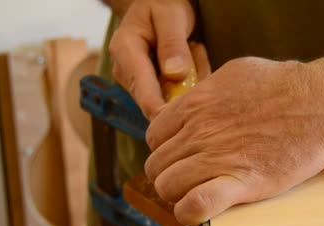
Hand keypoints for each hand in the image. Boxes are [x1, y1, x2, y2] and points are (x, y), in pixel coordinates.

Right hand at [109, 0, 209, 117]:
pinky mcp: (147, 86)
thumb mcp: (171, 16)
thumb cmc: (162, 4)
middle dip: (183, 91)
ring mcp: (135, 81)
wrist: (155, 3)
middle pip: (155, 101)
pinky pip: (172, 95)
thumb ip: (173, 44)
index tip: (186, 116)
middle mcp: (125, 71)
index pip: (143, 92)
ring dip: (189, 83)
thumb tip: (175, 75)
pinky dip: (189, 82)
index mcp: (125, 50)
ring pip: (167, 100)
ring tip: (194, 50)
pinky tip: (192, 59)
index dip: (163, 112)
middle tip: (198, 55)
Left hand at [144, 56, 323, 225]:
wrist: (323, 103)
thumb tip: (193, 102)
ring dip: (178, 197)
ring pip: (168, 188)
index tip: (182, 158)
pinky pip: (195, 205)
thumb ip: (206, 90)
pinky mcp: (241, 183)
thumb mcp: (235, 72)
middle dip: (170, 177)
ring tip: (197, 197)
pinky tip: (198, 214)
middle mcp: (198, 131)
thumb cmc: (285, 84)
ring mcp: (217, 158)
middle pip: (157, 167)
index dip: (165, 152)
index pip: (154, 138)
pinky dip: (190, 214)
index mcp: (194, 105)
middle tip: (191, 182)